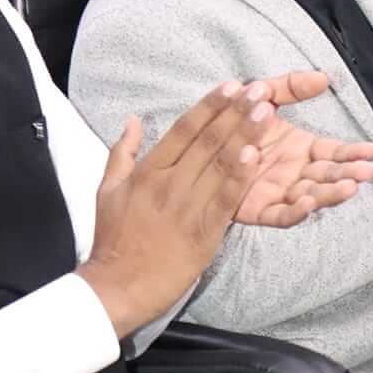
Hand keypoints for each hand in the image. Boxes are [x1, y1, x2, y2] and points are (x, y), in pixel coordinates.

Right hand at [80, 80, 308, 338]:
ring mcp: (187, 208)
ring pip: (220, 165)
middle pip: (207, 142)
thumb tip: (133, 120)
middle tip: (258, 90)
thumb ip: (122, 153)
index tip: (229, 85)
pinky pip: (226, 200)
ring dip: (245, 136)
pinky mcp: (203, 234)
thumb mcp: (106, 190)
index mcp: (148, 172)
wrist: (118, 287)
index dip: (208, 106)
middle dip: (234, 113)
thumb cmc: (113, 240)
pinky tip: (256, 157)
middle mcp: (168, 185)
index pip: (183, 130)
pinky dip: (240, 177)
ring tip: (265, 113)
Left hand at [234, 70, 372, 225]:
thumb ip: (291, 86)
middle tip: (365, 172)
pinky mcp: (256, 210)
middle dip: (347, 174)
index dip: (352, 152)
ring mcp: (278, 193)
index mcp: (301, 150)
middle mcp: (294, 173)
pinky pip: (279, 215)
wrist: (199, 141)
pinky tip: (309, 203)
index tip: (371, 151)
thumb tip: (324, 78)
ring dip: (330, 193)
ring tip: (349, 187)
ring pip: (309, 196)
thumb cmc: (236, 118)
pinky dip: (295, 212)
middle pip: (326, 176)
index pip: (334, 153)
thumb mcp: (265, 95)